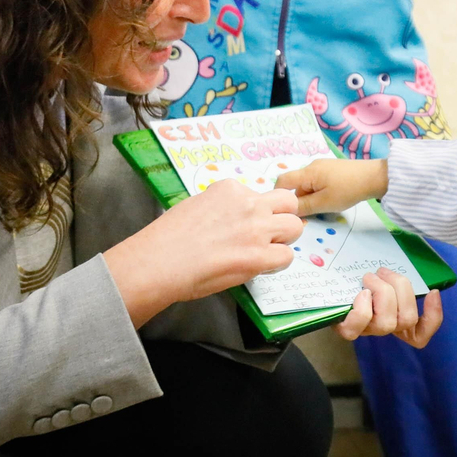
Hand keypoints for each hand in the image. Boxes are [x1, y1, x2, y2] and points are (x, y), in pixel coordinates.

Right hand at [104, 179, 302, 326]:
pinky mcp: (259, 256)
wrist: (160, 260)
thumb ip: (221, 208)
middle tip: (268, 235)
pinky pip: (287, 256)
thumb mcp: (197, 205)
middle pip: (288, 203)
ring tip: (266, 251)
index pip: (261, 194)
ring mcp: (257, 229)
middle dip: (282, 218)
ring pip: (295, 226)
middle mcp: (248, 204)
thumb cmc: (168, 237)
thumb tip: (230, 219)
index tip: (246, 225)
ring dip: (284, 239)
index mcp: (231, 189)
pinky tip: (260, 267)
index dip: (258, 211)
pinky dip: (276, 264)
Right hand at [274, 159, 387, 215]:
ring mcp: (322, 166)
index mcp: (307, 172)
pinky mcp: (332, 169)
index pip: (282, 181)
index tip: (284, 211)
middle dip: (298, 200)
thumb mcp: (323, 203)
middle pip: (296, 184)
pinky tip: (330, 200)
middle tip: (307, 215)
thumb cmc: (348, 190)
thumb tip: (287, 211)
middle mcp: (312, 166)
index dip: (279, 196)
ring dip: (310, 197)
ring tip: (322, 208)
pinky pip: (317, 182)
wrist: (374, 177)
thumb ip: (303, 207)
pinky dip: (318, 192)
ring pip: (307, 184)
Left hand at [334, 268, 442, 347]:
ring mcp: (366, 330)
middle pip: (407, 319)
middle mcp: (384, 327)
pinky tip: (362, 293)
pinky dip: (363, 309)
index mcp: (395, 319)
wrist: (325, 288)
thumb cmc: (358, 281)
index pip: (421, 334)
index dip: (433, 316)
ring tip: (369, 277)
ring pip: (387, 322)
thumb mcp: (381, 279)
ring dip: (382, 292)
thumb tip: (422, 281)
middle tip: (383, 272)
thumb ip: (397, 279)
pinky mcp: (346, 329)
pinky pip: (358, 326)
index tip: (431, 292)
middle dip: (400, 288)